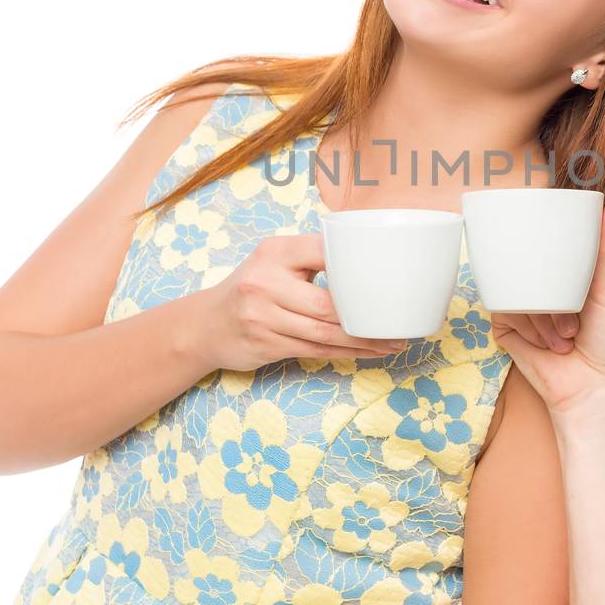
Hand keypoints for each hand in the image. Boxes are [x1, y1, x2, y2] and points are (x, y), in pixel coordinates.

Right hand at [185, 233, 406, 369]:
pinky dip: (346, 353)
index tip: (389, 275)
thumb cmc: (253, 288)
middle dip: (366, 316)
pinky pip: (315, 350)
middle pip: (328, 304)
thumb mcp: (273, 261)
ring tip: (393, 342)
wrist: (205, 325)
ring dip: (363, 341)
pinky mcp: (265, 345)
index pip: (323, 251)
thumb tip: (368, 257)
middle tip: (398, 321)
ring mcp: (262, 316)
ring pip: (324, 333)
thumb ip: (311, 256)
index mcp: (275, 252)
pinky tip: (368, 352)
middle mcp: (265, 282)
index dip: (356, 264)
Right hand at [492, 199, 604, 418]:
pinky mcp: (507, 330)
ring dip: (543, 319)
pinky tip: (546, 346)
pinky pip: (504, 313)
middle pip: (528, 267)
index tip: (551, 239)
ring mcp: (523, 309)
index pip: (550, 247)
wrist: (593, 392)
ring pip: (517, 292)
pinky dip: (527, 329)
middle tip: (575, 323)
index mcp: (568, 277)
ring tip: (566, 340)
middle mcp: (544, 290)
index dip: (549, 244)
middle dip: (554, 297)